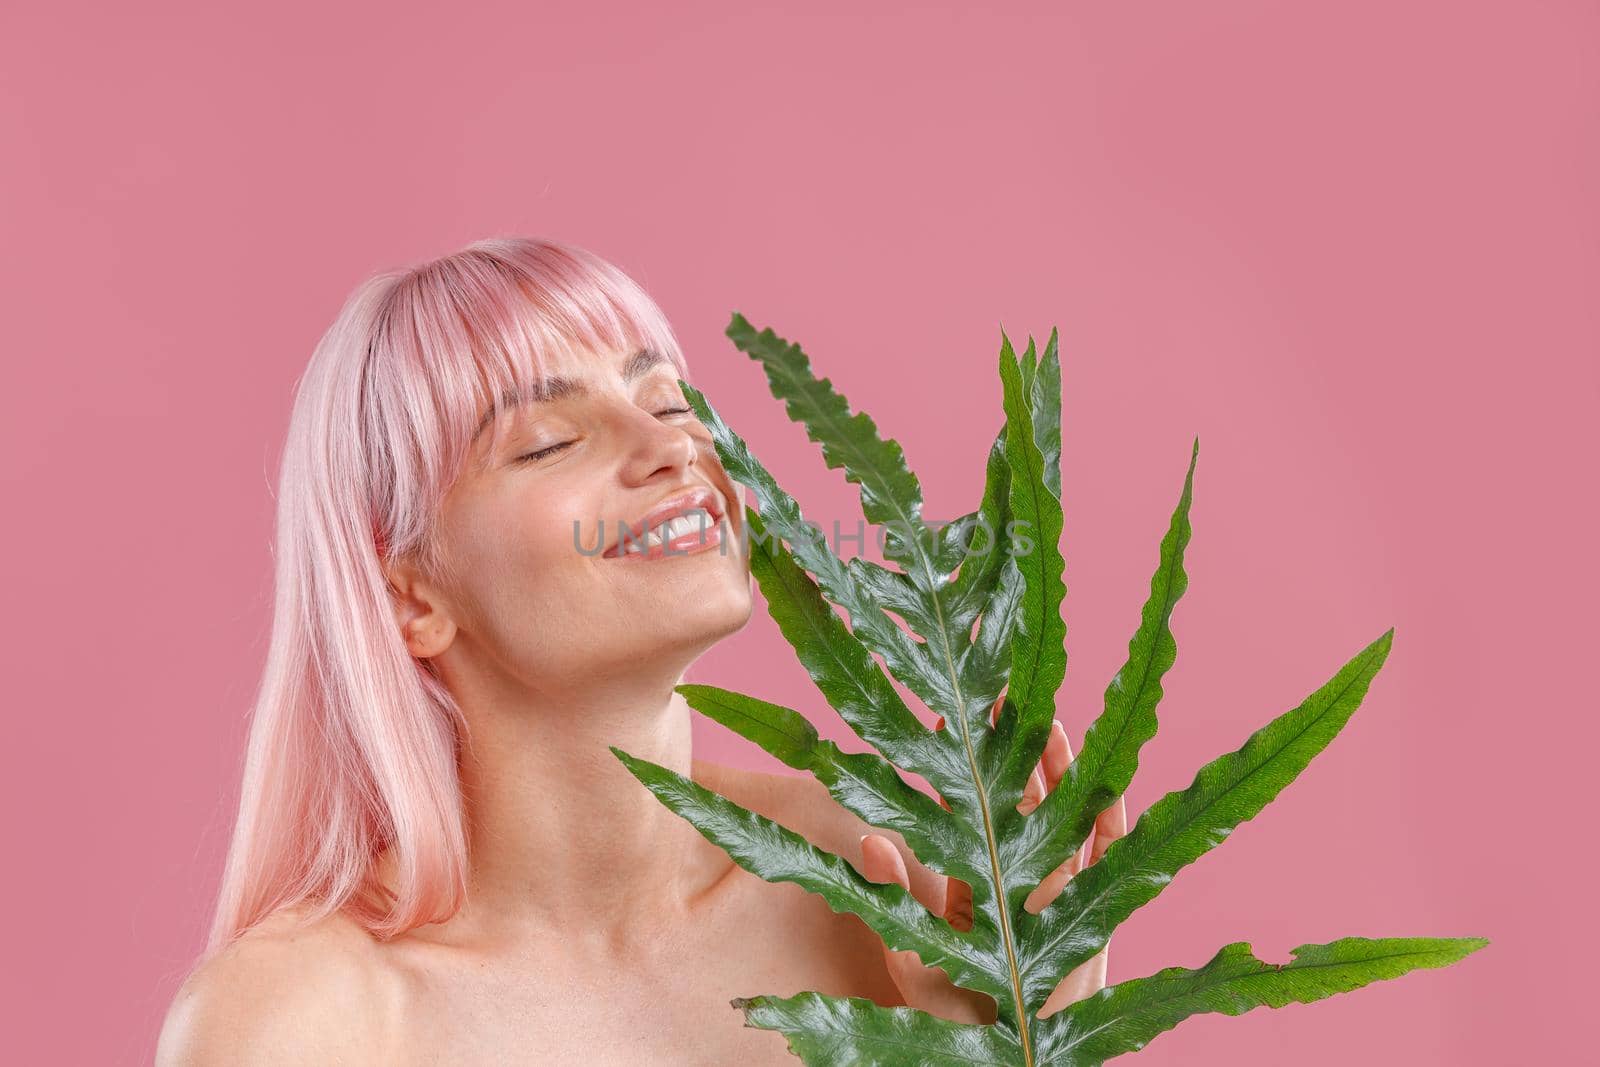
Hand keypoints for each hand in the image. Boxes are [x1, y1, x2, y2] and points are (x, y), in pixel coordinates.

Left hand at [858, 703, 1128, 1023]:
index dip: (958, 751)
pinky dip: (1112, 818)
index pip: (963, 797)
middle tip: (1004, 687)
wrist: (1014, 1057)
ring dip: (1063, 766)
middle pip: (1020, 789)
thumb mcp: (917, 961)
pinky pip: (1110, 853)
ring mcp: (1061, 882)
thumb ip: (899, 904)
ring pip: (1065, 809)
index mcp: (971, 869)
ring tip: (1052, 721)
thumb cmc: (956, 1016)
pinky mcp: (1099, 907)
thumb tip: (870, 840)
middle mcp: (1017, 866)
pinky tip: (1109, 786)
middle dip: (1015, 740)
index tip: (948, 707)